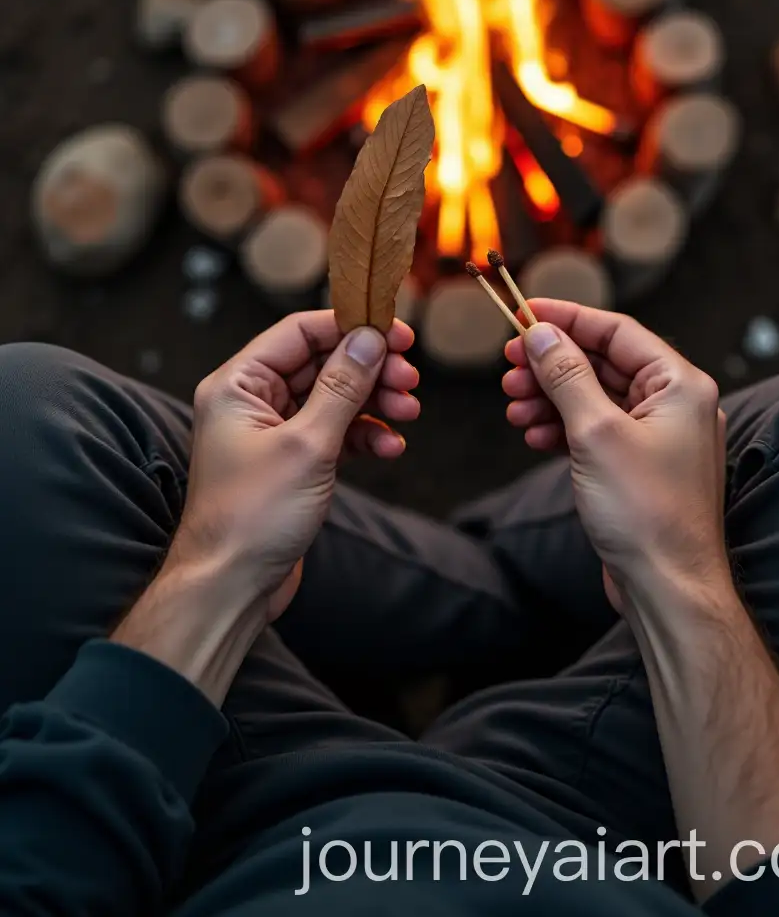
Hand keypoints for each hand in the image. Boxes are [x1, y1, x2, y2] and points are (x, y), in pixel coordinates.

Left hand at [173, 311, 418, 620]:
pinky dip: (364, 435)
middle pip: (322, 362)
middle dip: (370, 369)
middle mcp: (252, 401)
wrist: (230, 588)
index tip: (398, 334)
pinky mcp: (291, 462)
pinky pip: (335, 432)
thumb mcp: (307, 445)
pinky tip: (390, 447)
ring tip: (408, 413)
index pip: (300, 333)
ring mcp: (272, 432)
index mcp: (238, 384)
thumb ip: (342, 386)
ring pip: (334, 397)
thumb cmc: (251, 518)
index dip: (351, 327)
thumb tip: (370, 339)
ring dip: (374, 401)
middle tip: (409, 380)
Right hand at [502, 299, 725, 603]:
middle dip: (552, 364)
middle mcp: (675, 404)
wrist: (668, 589)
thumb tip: (541, 333)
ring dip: (551, 397)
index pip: (618, 331)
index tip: (524, 312)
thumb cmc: (646, 513)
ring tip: (514, 407)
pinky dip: (563, 428)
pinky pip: (597, 430)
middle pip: (603, 363)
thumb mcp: (595, 433)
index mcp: (680, 385)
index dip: (568, 318)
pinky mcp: (640, 467)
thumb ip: (566, 375)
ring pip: (595, 398)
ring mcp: (658, 437)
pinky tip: (534, 434)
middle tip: (508, 368)